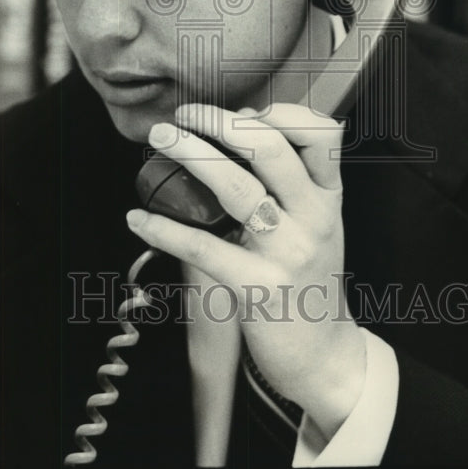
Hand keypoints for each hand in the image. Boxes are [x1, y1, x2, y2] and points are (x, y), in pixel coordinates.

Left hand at [126, 102, 366, 441]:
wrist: (325, 356)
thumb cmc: (309, 280)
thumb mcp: (314, 223)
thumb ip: (287, 179)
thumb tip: (241, 125)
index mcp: (328, 198)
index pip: (321, 134)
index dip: (279, 112)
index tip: (243, 112)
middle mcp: (314, 219)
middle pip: (270, 149)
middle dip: (220, 122)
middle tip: (185, 115)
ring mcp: (287, 253)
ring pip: (236, 189)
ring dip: (191, 155)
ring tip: (161, 140)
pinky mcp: (258, 289)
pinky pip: (204, 248)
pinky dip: (164, 229)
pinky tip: (139, 218)